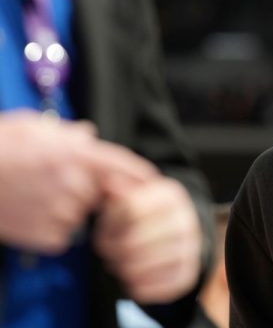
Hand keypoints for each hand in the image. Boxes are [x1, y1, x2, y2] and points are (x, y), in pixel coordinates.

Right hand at [0, 111, 157, 253]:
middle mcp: (74, 182)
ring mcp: (62, 211)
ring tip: (33, 194)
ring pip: (79, 214)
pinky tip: (27, 212)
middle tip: (51, 181)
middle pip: (99, 192)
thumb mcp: (32, 128)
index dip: (140, 173)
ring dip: (65, 207)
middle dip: (84, 188)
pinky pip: (62, 234)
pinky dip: (50, 227)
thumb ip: (66, 133)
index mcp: (75, 153)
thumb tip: (89, 135)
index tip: (153, 180)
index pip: (121, 165)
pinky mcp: (49, 236)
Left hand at [94, 176, 202, 303]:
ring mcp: (191, 247)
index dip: (109, 222)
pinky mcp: (189, 273)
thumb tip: (110, 185)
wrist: (177, 230)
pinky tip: (132, 278)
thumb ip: (118, 189)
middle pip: (134, 240)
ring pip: (143, 265)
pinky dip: (139, 286)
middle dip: (113, 249)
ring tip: (119, 263)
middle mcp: (185, 219)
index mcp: (170, 195)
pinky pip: (158, 286)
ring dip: (124, 268)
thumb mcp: (133, 193)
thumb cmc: (144, 213)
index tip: (104, 228)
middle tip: (107, 250)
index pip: (131, 208)